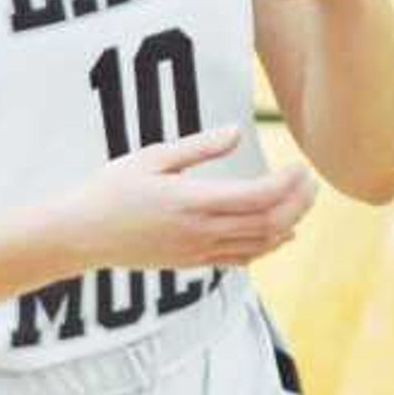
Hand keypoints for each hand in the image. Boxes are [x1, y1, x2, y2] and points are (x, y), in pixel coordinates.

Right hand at [59, 126, 316, 274]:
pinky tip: (281, 233)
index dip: (288, 183)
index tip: (300, 164)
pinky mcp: (192, 263)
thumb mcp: (152, 157)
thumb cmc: (111, 189)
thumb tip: (238, 131)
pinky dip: (268, 246)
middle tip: (312, 180)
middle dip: (299, 202)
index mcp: (191, 201)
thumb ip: (199, 147)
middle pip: (269, 222)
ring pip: (260, 244)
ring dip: (289, 223)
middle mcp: (199, 231)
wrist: (81, 236)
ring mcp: (197, 251)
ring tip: (304, 202)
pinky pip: (242, 259)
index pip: (259, 196)